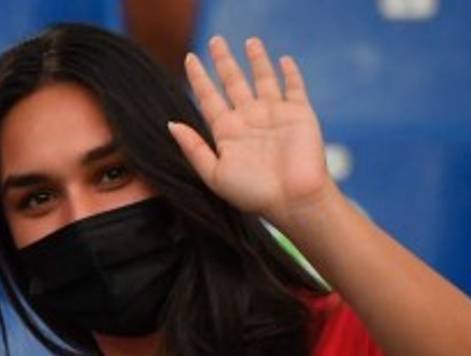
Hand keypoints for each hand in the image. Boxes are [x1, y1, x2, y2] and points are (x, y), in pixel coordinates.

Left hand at [168, 35, 331, 226]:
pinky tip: (283, 60)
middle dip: (224, 62)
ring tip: (250, 41)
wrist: (293, 200)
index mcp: (228, 134)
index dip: (199, 78)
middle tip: (215, 41)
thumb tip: (171, 124)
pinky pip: (294, 88)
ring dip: (257, 60)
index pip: (209, 99)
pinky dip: (290, 73)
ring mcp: (275, 116)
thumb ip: (194, 149)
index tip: (189, 58)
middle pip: (233, 83)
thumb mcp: (214, 174)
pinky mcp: (300, 114)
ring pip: (263, 80)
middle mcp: (250, 121)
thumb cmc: (254, 193)